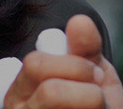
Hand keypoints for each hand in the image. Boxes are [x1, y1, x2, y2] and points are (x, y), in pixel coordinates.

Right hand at [3, 14, 122, 108]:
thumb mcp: (94, 79)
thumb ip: (86, 52)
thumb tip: (79, 21)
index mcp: (23, 89)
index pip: (35, 64)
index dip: (74, 65)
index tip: (94, 74)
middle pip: (48, 89)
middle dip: (85, 87)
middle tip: (98, 96)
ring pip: (56, 100)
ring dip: (91, 104)